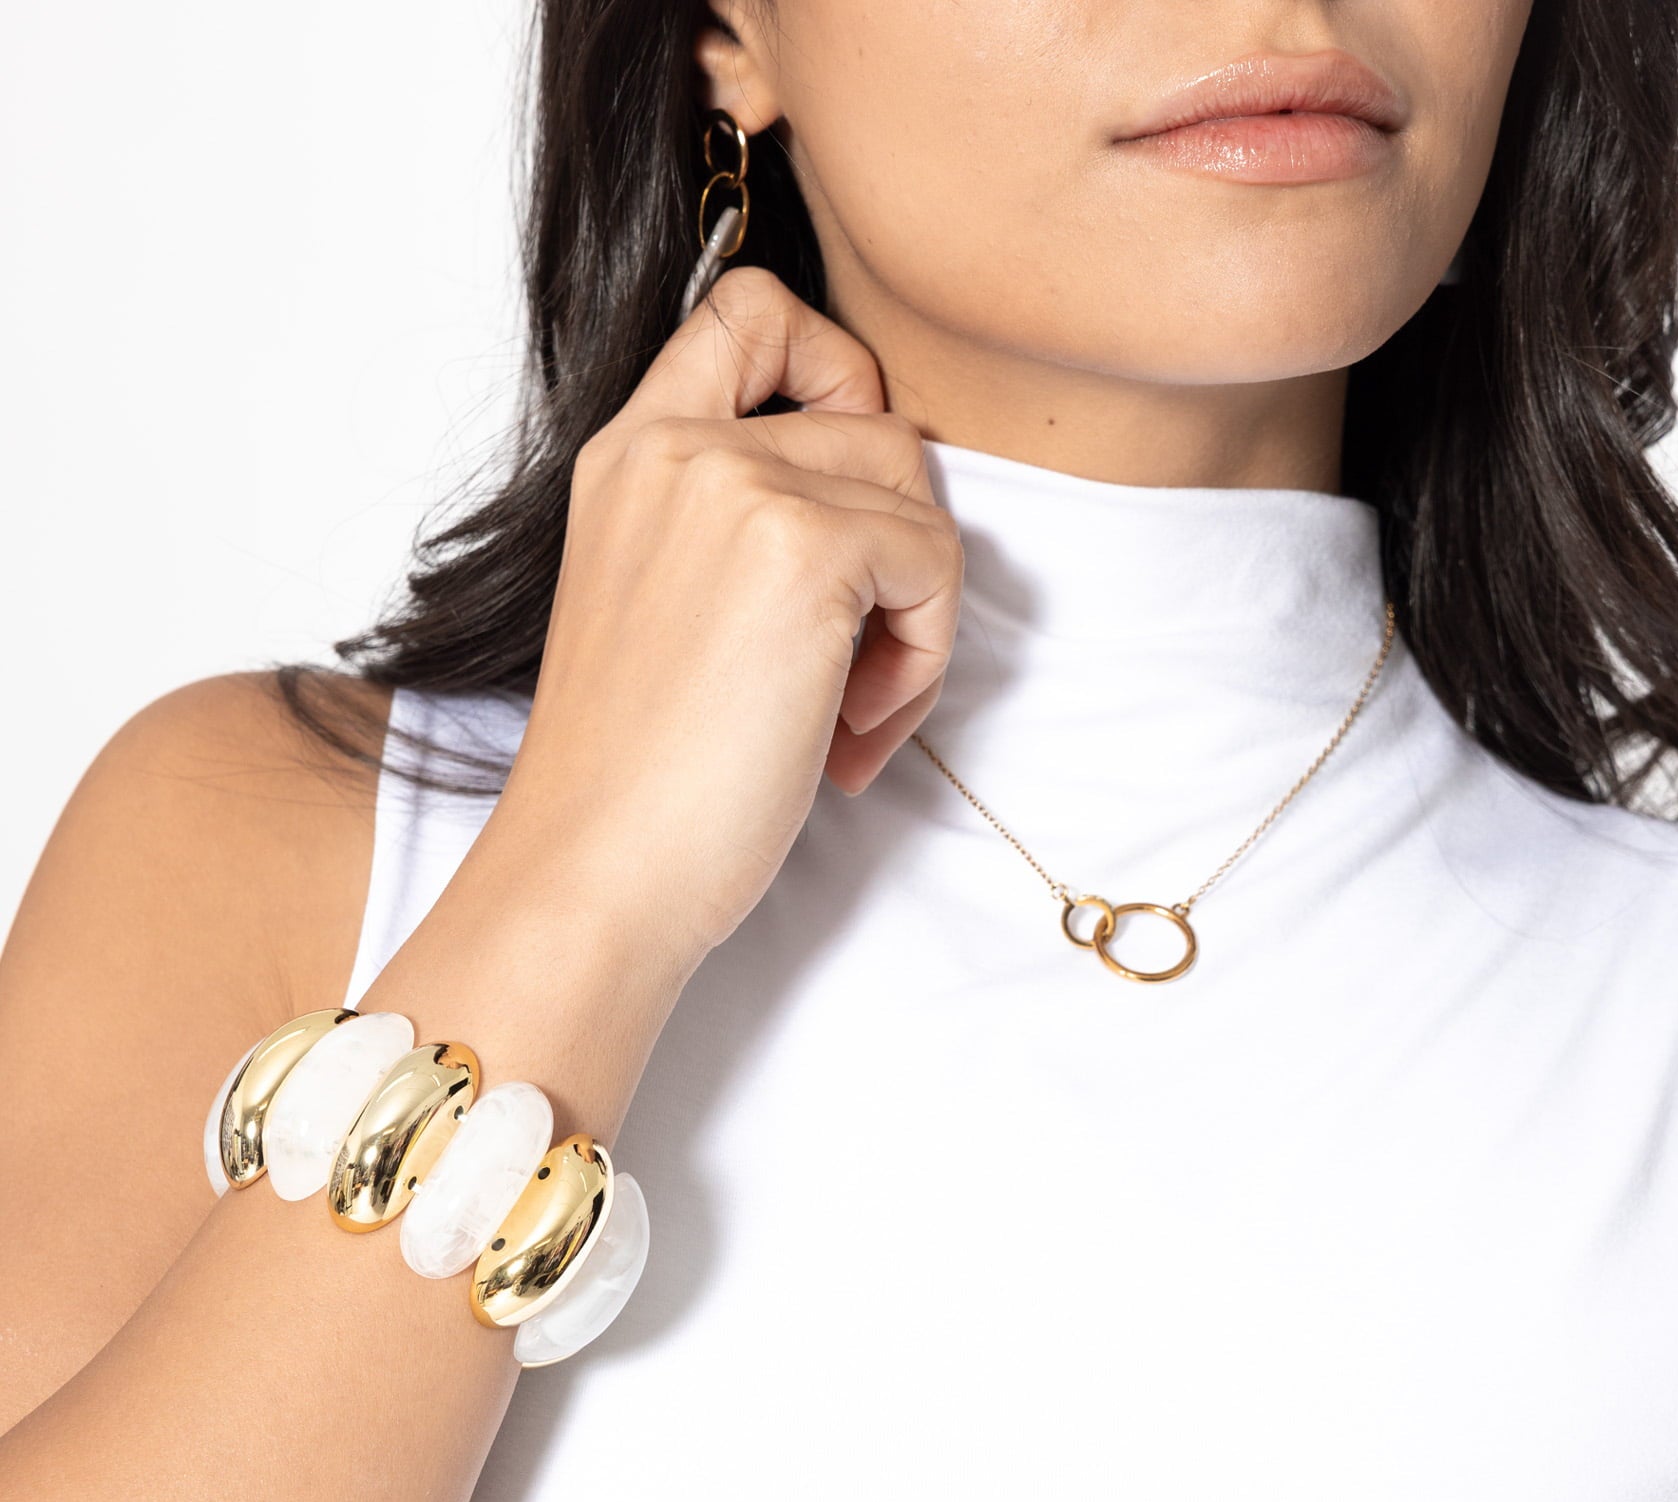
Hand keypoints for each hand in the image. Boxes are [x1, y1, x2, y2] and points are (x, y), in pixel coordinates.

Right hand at [484, 266, 963, 962]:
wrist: (596, 871)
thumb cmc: (636, 783)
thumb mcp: (668, 609)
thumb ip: (742, 528)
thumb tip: (882, 511)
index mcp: (631, 454)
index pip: (751, 308)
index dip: (833, 375)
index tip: (842, 501)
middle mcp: (676, 446)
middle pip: (875, 422)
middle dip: (895, 550)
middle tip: (852, 673)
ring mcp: (738, 486)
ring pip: (916, 492)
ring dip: (914, 617)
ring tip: (848, 716)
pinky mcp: (806, 549)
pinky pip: (935, 562)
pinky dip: (921, 661)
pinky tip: (849, 738)